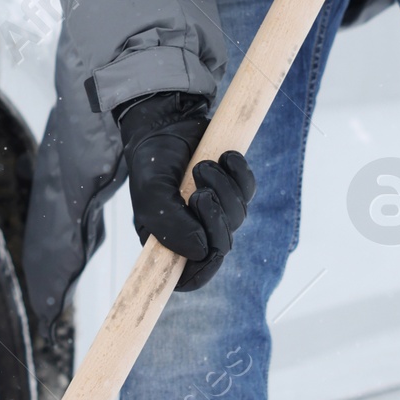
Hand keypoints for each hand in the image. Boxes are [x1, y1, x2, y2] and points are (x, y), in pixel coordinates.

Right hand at [114, 92, 254, 290]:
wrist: (165, 122)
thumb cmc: (151, 161)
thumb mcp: (152, 194)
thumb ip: (171, 226)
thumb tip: (203, 250)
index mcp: (169, 241)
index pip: (190, 277)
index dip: (203, 272)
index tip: (209, 252)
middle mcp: (194, 230)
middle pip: (220, 246)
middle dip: (216, 221)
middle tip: (200, 194)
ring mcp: (216, 209)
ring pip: (238, 217)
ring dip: (224, 189)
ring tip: (203, 166)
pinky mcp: (232, 186)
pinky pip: (248, 189)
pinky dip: (239, 172)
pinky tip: (224, 156)